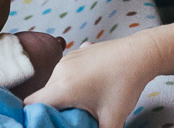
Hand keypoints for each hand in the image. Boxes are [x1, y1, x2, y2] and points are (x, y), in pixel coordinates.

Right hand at [26, 34, 157, 127]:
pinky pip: (66, 70)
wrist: (142, 53)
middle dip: (53, 108)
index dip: (34, 117)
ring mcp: (69, 58)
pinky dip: (72, 80)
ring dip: (63, 94)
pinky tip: (90, 85)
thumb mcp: (112, 118)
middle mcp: (60, 70)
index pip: (31, 104)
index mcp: (62, 87)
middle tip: (68, 117)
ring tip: (82, 102)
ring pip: (55, 82)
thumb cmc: (126, 85)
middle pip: (43, 95)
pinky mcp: (78, 52)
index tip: (47, 123)